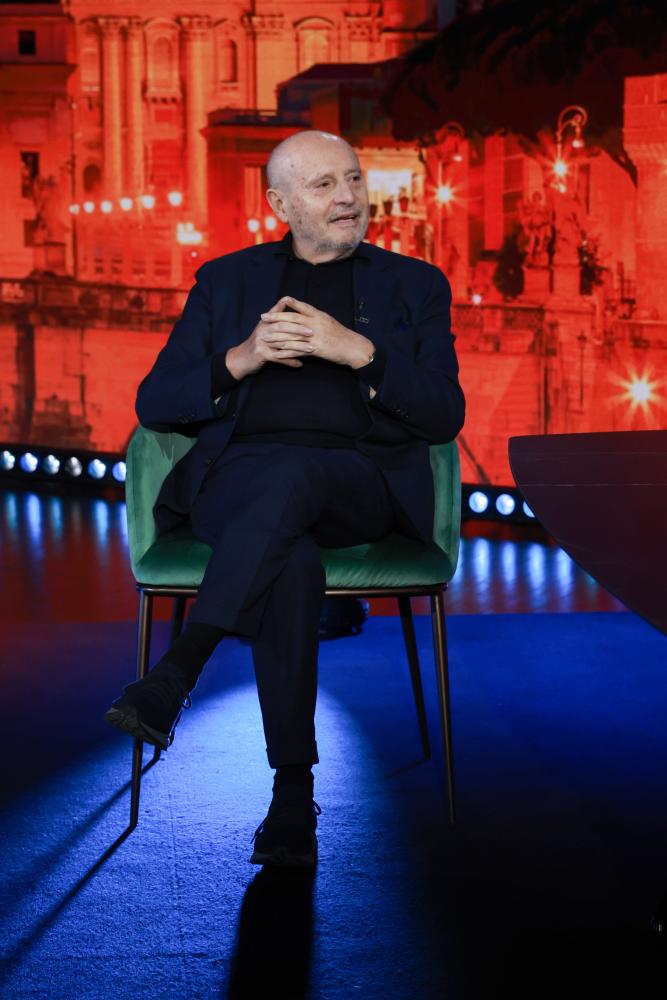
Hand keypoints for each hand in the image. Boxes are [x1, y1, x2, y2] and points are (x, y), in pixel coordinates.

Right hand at [225, 296, 315, 379]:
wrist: (241, 359)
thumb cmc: (258, 342)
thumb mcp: (264, 326)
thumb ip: (275, 314)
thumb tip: (286, 299)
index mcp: (265, 322)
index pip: (281, 315)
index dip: (294, 314)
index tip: (308, 315)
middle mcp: (263, 330)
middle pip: (283, 327)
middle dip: (298, 329)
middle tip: (312, 332)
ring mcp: (261, 342)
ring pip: (283, 343)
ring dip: (298, 347)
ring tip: (311, 349)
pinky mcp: (261, 354)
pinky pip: (279, 358)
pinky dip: (290, 362)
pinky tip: (299, 364)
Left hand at [258, 296, 374, 368]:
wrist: (353, 347)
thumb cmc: (342, 335)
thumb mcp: (328, 321)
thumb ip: (315, 317)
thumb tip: (305, 313)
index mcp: (319, 315)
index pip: (301, 307)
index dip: (288, 304)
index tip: (278, 301)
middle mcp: (315, 324)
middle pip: (292, 319)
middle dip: (276, 318)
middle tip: (263, 318)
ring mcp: (315, 337)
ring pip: (292, 335)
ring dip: (277, 336)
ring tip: (265, 337)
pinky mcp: (315, 349)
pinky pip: (297, 350)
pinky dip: (286, 352)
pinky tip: (276, 353)